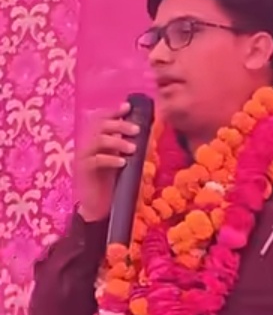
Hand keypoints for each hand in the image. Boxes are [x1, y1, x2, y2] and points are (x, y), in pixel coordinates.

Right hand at [76, 102, 140, 222]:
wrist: (100, 207)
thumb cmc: (114, 183)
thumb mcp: (125, 163)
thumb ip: (130, 148)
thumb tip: (147, 135)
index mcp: (98, 140)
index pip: (101, 119)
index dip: (113, 112)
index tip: (128, 107)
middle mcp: (89, 145)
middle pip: (99, 125)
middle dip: (119, 124)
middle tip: (136, 130)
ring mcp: (84, 157)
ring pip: (97, 140)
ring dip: (117, 141)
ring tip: (132, 148)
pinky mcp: (84, 171)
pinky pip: (95, 160)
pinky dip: (110, 159)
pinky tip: (122, 162)